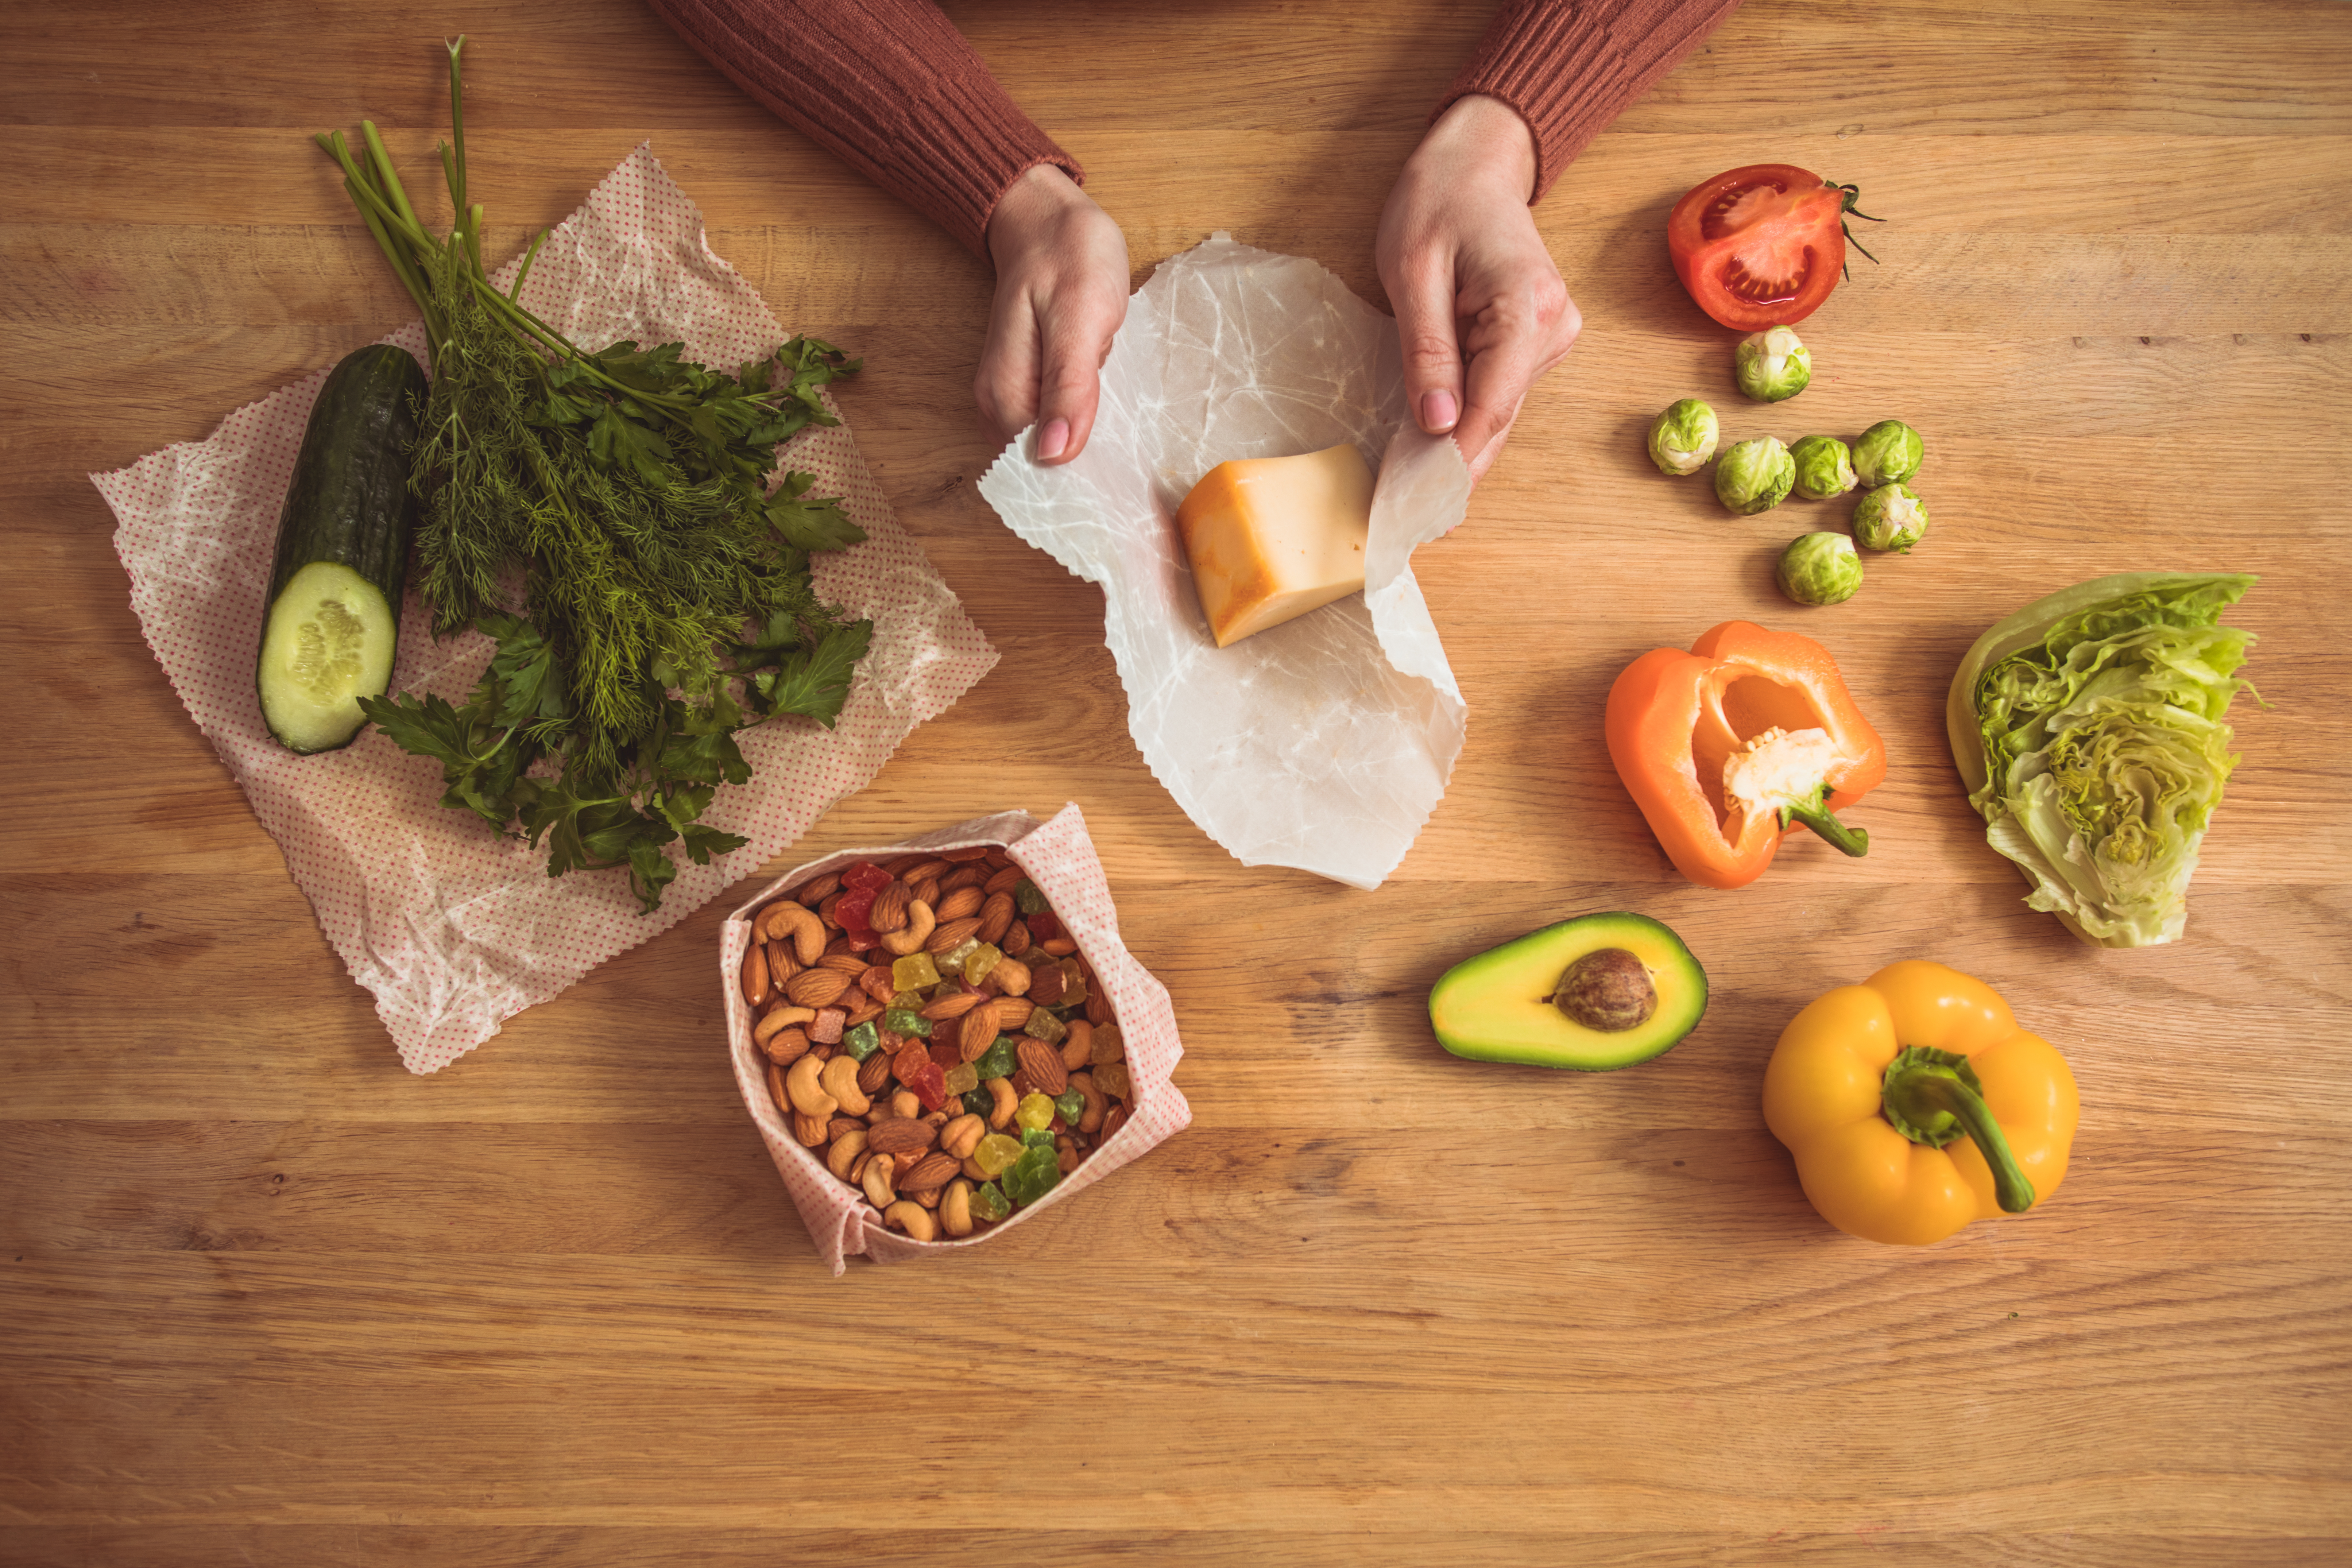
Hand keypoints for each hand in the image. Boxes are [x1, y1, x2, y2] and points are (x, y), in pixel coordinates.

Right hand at [977, 164, 1130, 463]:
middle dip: (1089, 465)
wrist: (1050, 219)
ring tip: (1126, 431)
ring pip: (1056, 444)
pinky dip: (1088, 419)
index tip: (1122, 485)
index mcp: (1005, 394)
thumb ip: (1067, 386)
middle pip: (1045, 461)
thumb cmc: (1068, 258)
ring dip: (1092, 442)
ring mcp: (1015, 394)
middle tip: (1134, 460)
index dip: (1081, 477)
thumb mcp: (1079, 317)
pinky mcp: (1034, 384)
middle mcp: (999, 403)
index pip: (1039, 465)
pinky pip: (1061, 419)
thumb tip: (1053, 454)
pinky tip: (1112, 407)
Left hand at [1376, 95, 1581, 482]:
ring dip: (1459, 446)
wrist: (1476, 163)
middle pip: (1500, 417)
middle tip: (1410, 516)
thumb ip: (1427, 350)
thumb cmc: (1438, 202)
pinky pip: (1500, 393)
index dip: (1453, 459)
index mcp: (1529, 307)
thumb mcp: (1413, 272)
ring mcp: (1552, 336)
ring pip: (1501, 411)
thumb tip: (1436, 424)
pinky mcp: (1538, 341)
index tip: (1417, 502)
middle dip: (1455, 465)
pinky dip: (1468, 419)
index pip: (1493, 405)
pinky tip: (1433, 447)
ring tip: (1411, 486)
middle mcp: (1554, 328)